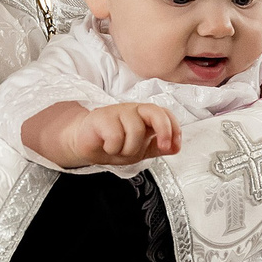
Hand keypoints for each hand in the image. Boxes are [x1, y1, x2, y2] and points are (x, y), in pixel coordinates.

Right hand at [26, 100, 180, 168]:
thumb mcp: (141, 150)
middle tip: (161, 146)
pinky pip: (116, 136)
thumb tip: (176, 147)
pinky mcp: (101, 117)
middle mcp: (134, 111)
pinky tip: (107, 146)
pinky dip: (113, 148)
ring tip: (118, 149)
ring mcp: (117, 112)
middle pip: (155, 112)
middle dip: (163, 130)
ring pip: (135, 130)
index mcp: (145, 116)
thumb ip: (159, 147)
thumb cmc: (113, 144)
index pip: (166, 114)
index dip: (174, 128)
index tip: (173, 145)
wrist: (86, 145)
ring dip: (128, 148)